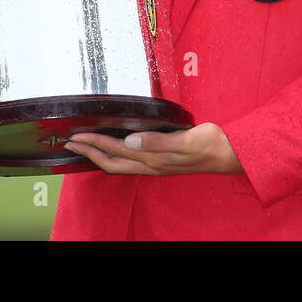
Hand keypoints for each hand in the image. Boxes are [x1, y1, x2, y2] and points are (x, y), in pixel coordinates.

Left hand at [63, 122, 244, 176]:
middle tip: (71, 142)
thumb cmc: (210, 144)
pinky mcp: (163, 160)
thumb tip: (130, 142)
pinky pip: (131, 160)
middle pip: (112, 162)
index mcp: (154, 160)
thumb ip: (158, 142)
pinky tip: (116, 145)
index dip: (94, 144)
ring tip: (86, 145)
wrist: (230, 154)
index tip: (76, 137)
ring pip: (121, 163)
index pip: (116, 151)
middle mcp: (152, 165)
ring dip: (100, 154)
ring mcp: (157, 164)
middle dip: (90, 153)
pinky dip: (116, 153)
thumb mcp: (185, 141)